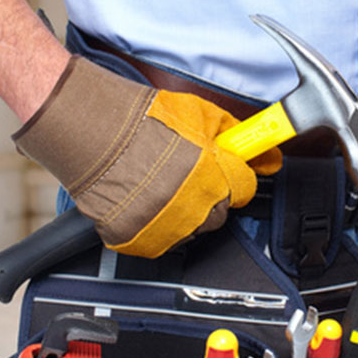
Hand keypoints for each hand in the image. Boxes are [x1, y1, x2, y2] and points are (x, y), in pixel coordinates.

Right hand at [13, 57, 281, 257]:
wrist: (91, 131)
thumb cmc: (142, 121)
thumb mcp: (200, 115)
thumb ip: (235, 136)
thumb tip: (266, 152)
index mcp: (215, 178)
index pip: (243, 189)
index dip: (232, 177)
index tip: (223, 172)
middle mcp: (194, 208)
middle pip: (218, 214)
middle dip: (209, 196)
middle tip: (185, 177)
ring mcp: (165, 228)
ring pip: (189, 230)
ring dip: (181, 213)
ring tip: (159, 186)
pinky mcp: (136, 240)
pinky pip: (156, 242)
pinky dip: (151, 226)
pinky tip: (142, 202)